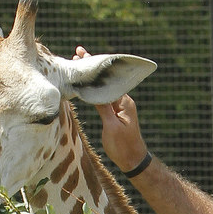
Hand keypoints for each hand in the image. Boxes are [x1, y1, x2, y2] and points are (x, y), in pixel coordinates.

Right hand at [75, 46, 149, 171]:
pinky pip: (105, 95)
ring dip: (93, 76)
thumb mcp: (111, 126)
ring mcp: (120, 106)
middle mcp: (123, 101)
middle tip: (79, 53)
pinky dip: (95, 88)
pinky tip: (88, 84)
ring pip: (104, 87)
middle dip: (92, 67)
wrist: (133, 160)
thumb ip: (103, 108)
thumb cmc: (123, 146)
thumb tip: (93, 91)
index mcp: (124, 102)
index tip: (83, 55)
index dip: (94, 68)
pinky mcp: (117, 112)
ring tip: (81, 63)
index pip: (106, 81)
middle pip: (105, 80)